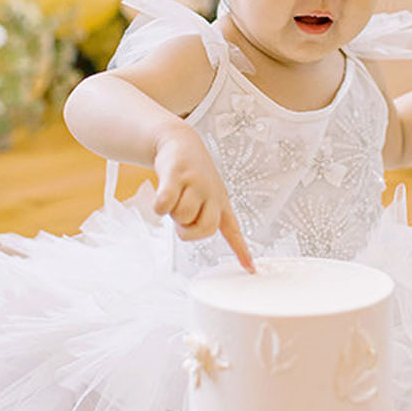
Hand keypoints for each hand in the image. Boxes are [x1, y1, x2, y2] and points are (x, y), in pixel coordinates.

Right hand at [152, 127, 254, 271]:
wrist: (179, 141)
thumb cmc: (191, 174)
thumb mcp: (204, 194)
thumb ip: (200, 216)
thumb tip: (188, 232)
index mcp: (221, 202)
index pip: (233, 230)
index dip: (241, 251)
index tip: (251, 270)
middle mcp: (212, 193)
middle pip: (206, 228)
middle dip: (188, 230)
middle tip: (180, 218)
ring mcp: (196, 183)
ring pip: (183, 216)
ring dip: (172, 212)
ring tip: (174, 196)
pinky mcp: (177, 175)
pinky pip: (166, 204)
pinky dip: (160, 206)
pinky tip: (161, 196)